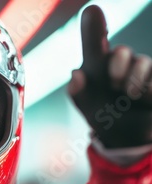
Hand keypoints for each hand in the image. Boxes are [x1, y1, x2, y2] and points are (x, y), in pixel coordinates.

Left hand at [68, 5, 151, 147]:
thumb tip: (76, 74)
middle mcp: (120, 61)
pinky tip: (143, 99)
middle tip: (113, 84)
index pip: (95, 41)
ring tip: (128, 96)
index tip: (92, 11)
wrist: (127, 134)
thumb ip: (77, 92)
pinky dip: (148, 89)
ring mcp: (141, 68)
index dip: (95, 26)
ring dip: (134, 81)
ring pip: (142, 62)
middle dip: (117, 66)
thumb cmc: (103, 114)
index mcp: (98, 64)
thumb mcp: (87, 107)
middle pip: (121, 51)